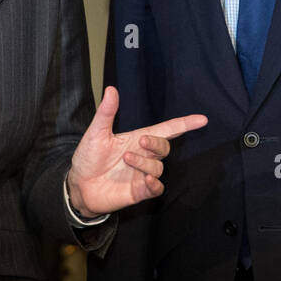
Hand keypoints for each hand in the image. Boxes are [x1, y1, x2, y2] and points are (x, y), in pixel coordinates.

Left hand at [66, 86, 207, 216]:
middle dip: (157, 143)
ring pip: (159, 167)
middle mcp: (144, 155)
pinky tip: (145, 180)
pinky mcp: (140, 191)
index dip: (185, 124)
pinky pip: (157, 188)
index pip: (168, 129)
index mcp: (138, 138)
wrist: (79, 185)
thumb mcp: (96, 132)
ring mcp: (143, 174)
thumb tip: (111, 89)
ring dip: (145, 163)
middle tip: (142, 142)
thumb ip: (107, 112)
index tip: (202, 119)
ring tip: (126, 159)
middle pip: (165, 146)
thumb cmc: (89, 158)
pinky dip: (155, 184)